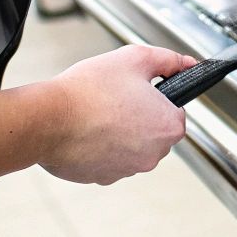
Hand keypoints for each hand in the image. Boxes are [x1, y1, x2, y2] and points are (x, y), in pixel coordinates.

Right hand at [39, 45, 192, 184]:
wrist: (48, 119)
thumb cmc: (90, 90)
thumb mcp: (135, 58)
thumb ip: (169, 60)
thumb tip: (188, 64)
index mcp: (168, 126)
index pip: (175, 111)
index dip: (157, 97)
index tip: (138, 91)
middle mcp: (153, 155)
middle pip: (154, 131)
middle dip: (139, 115)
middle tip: (115, 99)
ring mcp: (127, 170)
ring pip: (131, 146)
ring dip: (120, 132)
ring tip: (97, 113)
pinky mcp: (103, 178)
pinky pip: (108, 159)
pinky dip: (100, 146)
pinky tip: (86, 130)